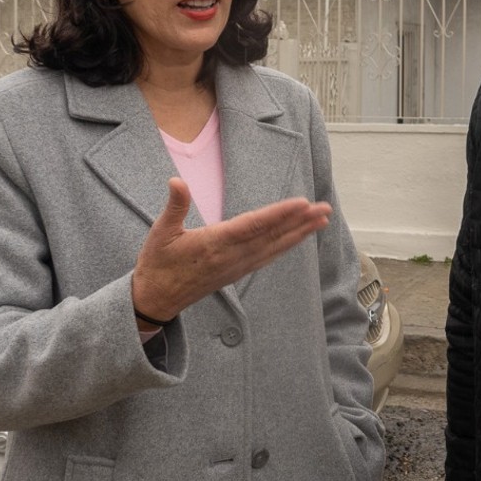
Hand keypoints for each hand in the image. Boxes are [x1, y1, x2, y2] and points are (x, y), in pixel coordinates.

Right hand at [131, 177, 330, 322]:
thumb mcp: (160, 233)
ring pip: (274, 248)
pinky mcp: (237, 273)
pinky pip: (267, 257)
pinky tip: (298, 238)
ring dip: (299, 234)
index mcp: (214, 243)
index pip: (253, 225)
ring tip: (321, 221)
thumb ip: (174, 206)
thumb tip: (176, 181)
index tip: (301, 204)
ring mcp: (236, 267)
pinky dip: (286, 246)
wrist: (156, 300)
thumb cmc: (157, 264)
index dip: (279, 214)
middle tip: (324, 209)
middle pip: (272, 236)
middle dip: (300, 222)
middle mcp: (231, 256)